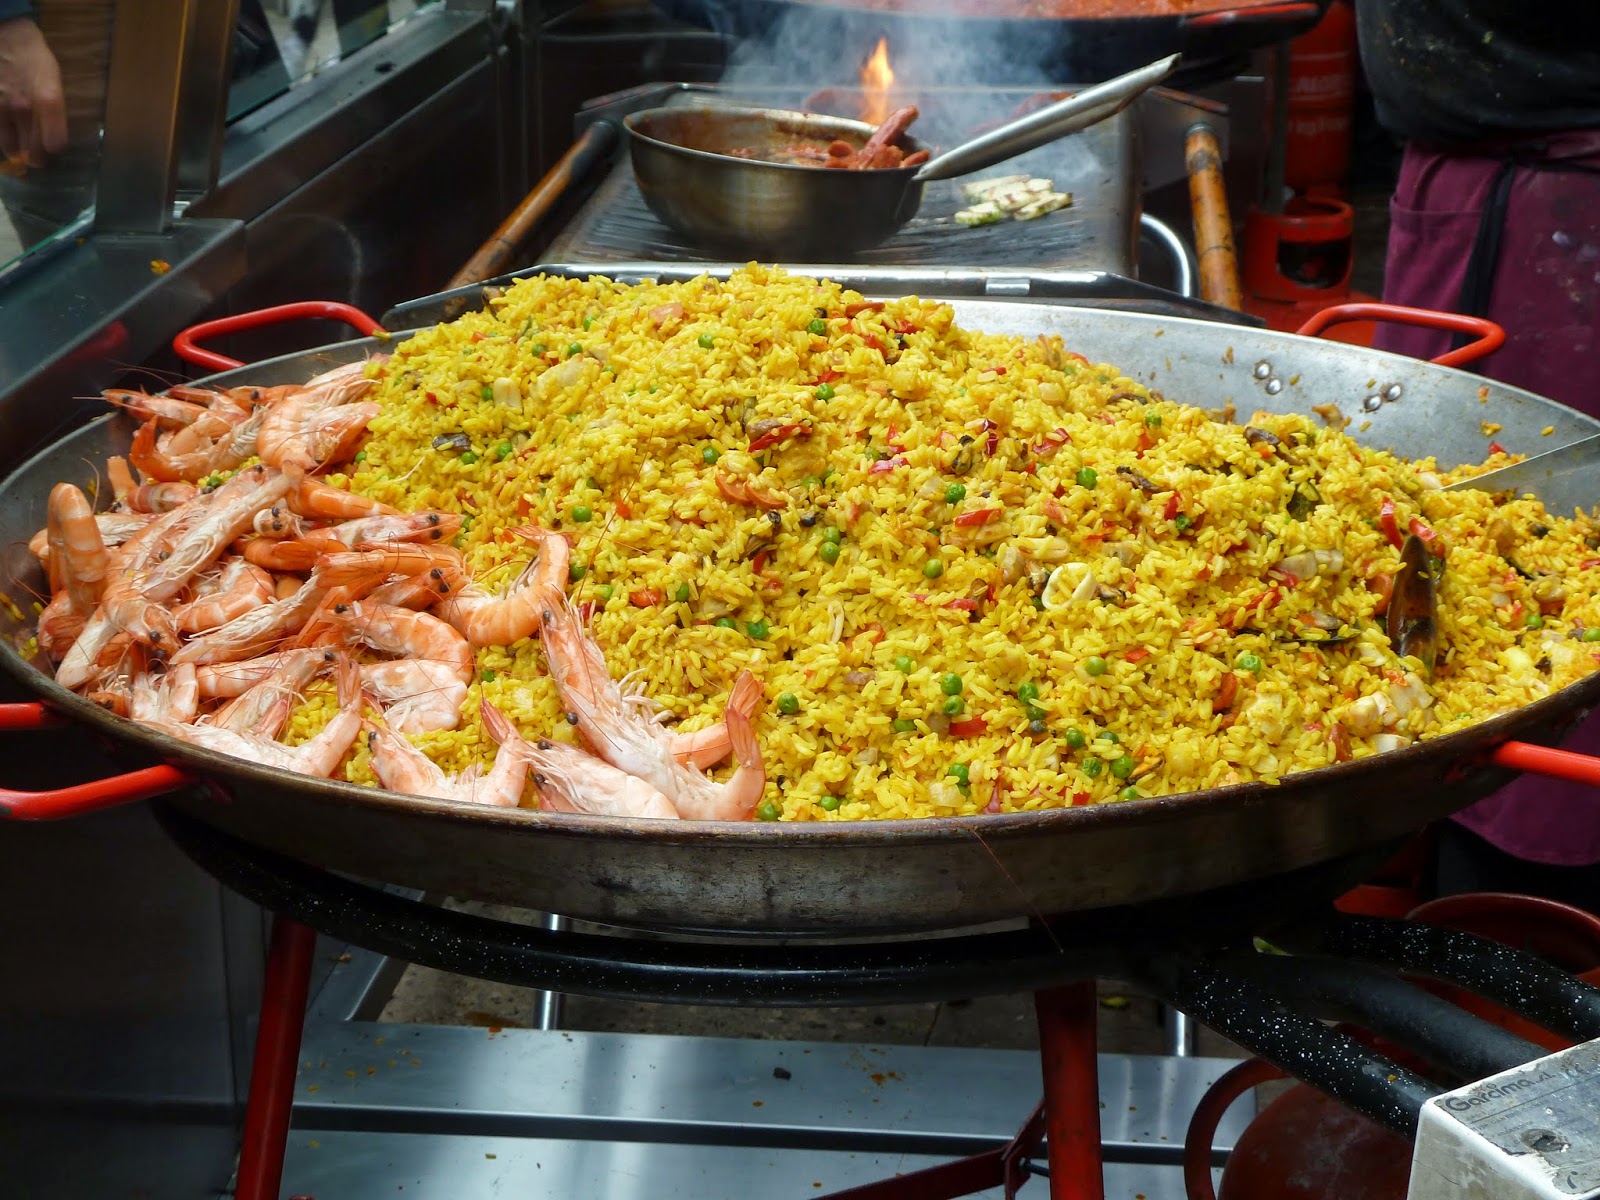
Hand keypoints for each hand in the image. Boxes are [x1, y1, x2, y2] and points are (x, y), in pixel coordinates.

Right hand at [0, 17, 66, 166]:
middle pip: (32, 151)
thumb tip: (53, 133)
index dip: (56, 148)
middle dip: (38, 158)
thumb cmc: (32, 54)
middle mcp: (23, 108)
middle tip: (39, 158)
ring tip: (21, 149)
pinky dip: (2, 137)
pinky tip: (6, 134)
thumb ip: (54, 107)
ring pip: (9, 147)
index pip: (55, 143)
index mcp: (47, 100)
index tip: (54, 146)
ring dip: (17, 151)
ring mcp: (1, 107)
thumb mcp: (53, 78)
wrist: (2, 32)